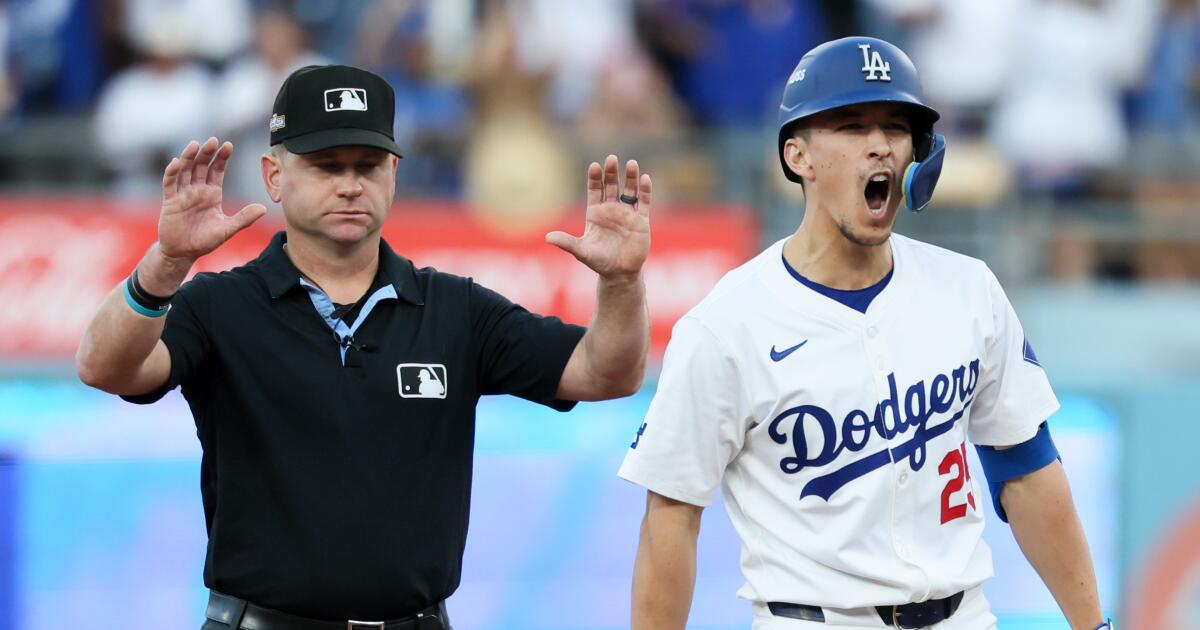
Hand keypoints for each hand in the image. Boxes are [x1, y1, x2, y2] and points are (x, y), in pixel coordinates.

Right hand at [157, 137, 266, 261]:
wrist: (183, 252)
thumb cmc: (205, 240)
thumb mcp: (227, 229)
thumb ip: (244, 218)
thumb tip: (264, 208)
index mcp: (212, 194)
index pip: (217, 170)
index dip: (222, 158)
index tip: (229, 145)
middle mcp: (197, 190)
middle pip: (201, 166)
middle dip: (207, 153)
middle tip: (213, 140)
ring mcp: (183, 194)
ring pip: (185, 170)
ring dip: (188, 157)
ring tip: (195, 145)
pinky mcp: (170, 201)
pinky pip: (170, 184)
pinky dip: (172, 172)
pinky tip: (176, 162)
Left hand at [546, 155, 650, 279]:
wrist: (620, 274)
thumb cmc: (599, 262)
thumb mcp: (582, 252)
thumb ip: (567, 242)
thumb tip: (547, 237)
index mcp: (595, 213)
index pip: (594, 190)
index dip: (595, 178)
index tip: (595, 166)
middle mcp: (611, 210)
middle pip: (611, 186)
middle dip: (611, 172)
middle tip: (611, 159)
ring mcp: (627, 214)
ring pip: (629, 191)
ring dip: (631, 177)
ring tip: (632, 163)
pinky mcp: (641, 221)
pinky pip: (644, 202)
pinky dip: (645, 191)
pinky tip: (645, 178)